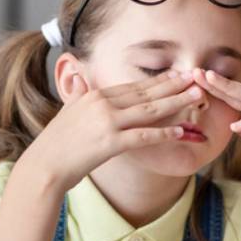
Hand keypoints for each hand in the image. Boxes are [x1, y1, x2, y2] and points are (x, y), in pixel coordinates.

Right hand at [21, 70, 201, 194]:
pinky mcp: (110, 143)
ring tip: (196, 95)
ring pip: (149, 110)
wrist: (44, 166)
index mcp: (94, 96)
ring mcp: (106, 123)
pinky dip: (163, 133)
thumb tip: (79, 77)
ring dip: (176, 102)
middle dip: (174, 85)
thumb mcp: (67, 111)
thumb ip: (78, 94)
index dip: (158, 80)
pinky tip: (180, 131)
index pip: (133, 86)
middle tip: (197, 77)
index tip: (177, 74)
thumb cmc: (55, 144)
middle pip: (146, 93)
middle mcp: (102, 105)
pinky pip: (142, 136)